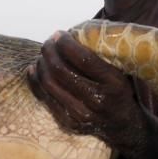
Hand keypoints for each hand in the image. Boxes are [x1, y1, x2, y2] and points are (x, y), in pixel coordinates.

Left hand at [27, 31, 144, 150]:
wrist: (123, 124)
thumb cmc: (119, 90)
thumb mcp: (119, 71)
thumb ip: (99, 55)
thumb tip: (71, 34)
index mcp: (113, 82)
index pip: (83, 59)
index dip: (66, 44)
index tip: (59, 34)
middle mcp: (97, 99)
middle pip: (60, 70)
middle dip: (49, 51)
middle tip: (48, 42)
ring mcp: (82, 114)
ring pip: (50, 83)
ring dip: (41, 64)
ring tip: (43, 55)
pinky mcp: (69, 123)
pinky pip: (45, 99)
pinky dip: (35, 82)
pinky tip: (33, 69)